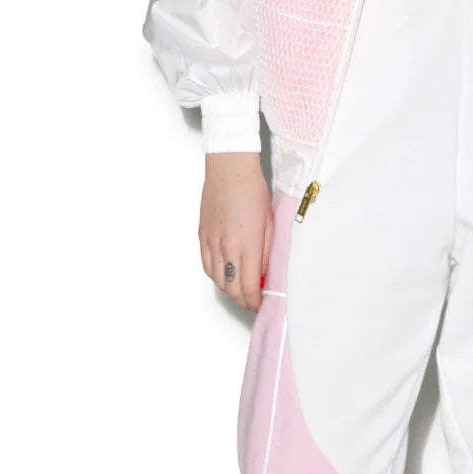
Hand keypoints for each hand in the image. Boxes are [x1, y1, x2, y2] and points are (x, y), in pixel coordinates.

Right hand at [198, 154, 272, 311]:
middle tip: (252, 301)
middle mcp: (226, 246)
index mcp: (246, 244)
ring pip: (217, 279)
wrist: (229, 169)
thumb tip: (265, 274)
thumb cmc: (253, 190)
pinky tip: (225, 275)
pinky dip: (216, 276)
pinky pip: (206, 265)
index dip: (254, 301)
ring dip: (229, 290)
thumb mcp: (270, 223)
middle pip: (231, 288)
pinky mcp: (202, 236)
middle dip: (242, 300)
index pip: (248, 286)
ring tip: (240, 290)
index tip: (260, 304)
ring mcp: (211, 242)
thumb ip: (267, 252)